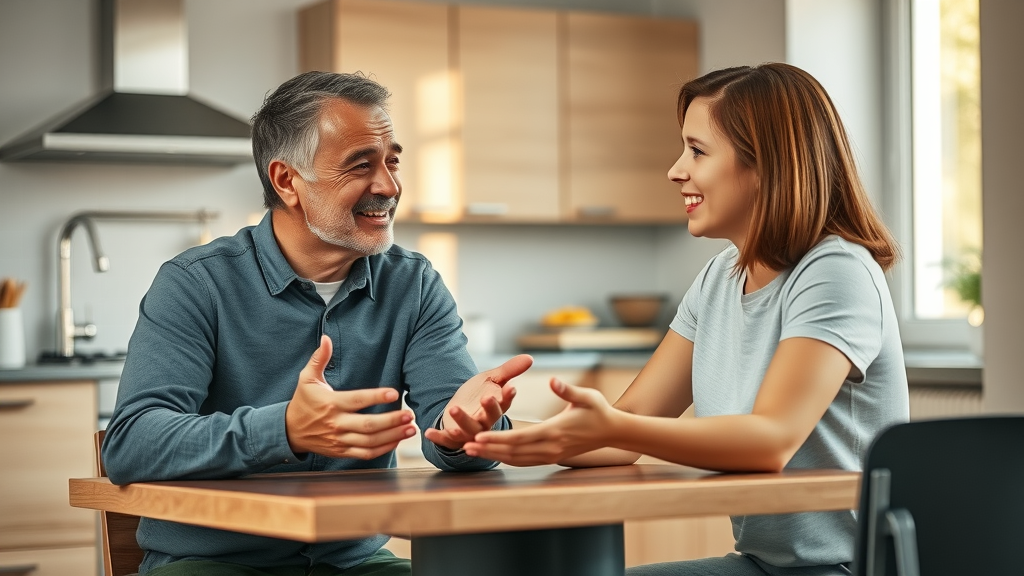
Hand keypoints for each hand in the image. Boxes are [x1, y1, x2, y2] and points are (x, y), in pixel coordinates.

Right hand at [285, 335, 415, 458]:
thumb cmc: (303, 402)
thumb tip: (326, 339)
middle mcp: (336, 423)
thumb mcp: (307, 378)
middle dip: (391, 420)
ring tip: (410, 428)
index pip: (357, 400)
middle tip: (409, 415)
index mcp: (331, 404)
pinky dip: (383, 449)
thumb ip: (319, 359)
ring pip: (370, 441)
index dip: (376, 397)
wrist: (289, 431)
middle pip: (368, 425)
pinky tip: (397, 441)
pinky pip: (365, 454)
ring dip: (392, 436)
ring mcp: (340, 440)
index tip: (394, 393)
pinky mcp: (341, 451)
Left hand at [423, 354, 532, 450]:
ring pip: (469, 430)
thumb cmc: (479, 394)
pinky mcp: (453, 437)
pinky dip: (438, 437)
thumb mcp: (492, 379)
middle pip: (489, 418)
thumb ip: (509, 370)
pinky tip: (428, 432)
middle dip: (488, 409)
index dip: (507, 396)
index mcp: (497, 408)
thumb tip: (529, 357)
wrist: (461, 408)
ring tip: (454, 409)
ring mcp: (469, 431)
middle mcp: (485, 422)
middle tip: (486, 397)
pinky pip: (447, 440)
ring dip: (462, 421)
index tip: (510, 388)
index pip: (505, 403)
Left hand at [463, 377, 613, 465]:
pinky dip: (505, 458)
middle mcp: (550, 447)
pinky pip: (523, 461)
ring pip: (516, 459)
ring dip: (493, 456)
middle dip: (487, 449)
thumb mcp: (586, 396)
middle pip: (513, 452)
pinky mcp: (551, 457)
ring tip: (470, 451)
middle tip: (464, 445)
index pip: (519, 439)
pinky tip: (491, 454)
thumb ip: (567, 390)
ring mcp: (550, 455)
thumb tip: (552, 380)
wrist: (612, 431)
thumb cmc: (599, 410)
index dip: (497, 439)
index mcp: (555, 431)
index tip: (477, 436)